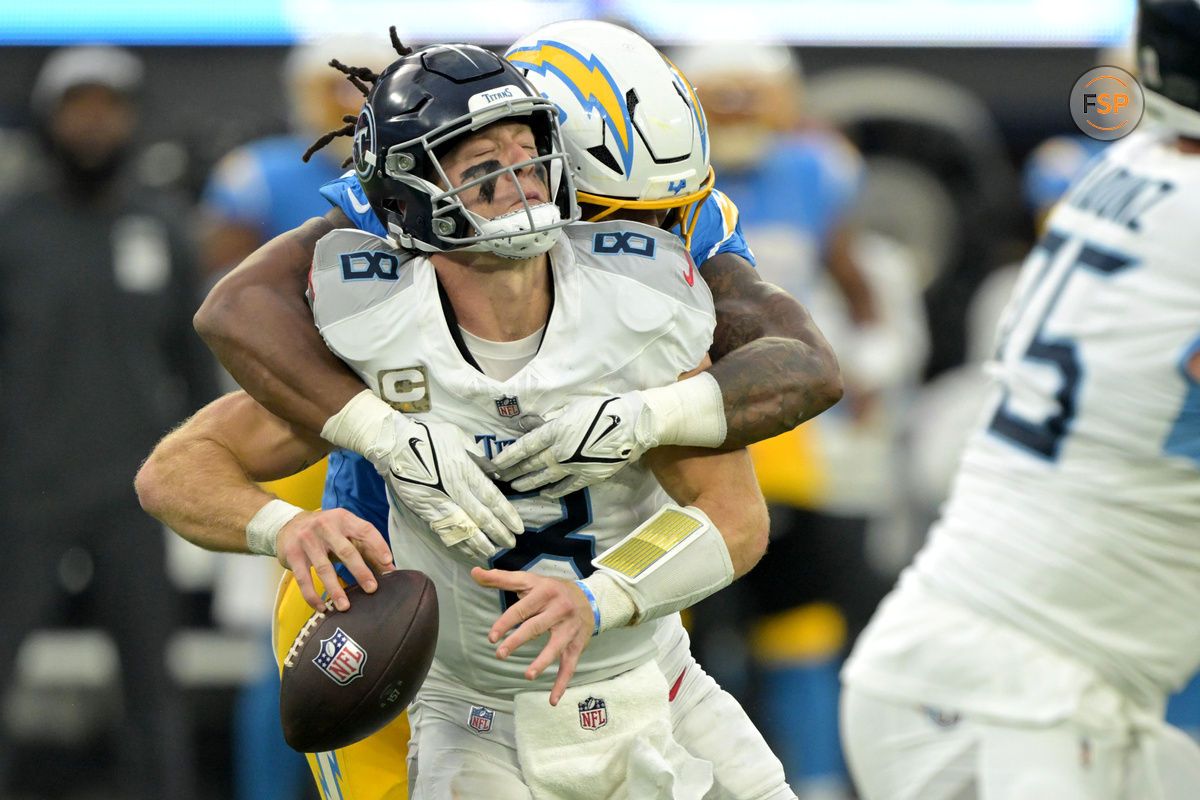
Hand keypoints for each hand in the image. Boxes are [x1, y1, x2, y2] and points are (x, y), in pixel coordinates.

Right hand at [276, 508, 395, 611]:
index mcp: (343, 518)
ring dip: (335, 590)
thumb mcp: (345, 532)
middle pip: (346, 551)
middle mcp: (325, 526)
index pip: (365, 530)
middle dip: (361, 571)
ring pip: (324, 568)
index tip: (388, 562)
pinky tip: (323, 607)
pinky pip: (304, 579)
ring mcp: (307, 540)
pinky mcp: (293, 555)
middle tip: (372, 588)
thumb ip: (367, 548)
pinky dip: (313, 596)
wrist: (287, 524)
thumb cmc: (325, 531)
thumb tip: (391, 568)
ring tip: (345, 606)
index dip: (378, 545)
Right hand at [379, 416, 523, 563]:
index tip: (518, 528)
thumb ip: (477, 456)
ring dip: (479, 543)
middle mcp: (454, 490)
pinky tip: (467, 550)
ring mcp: (439, 503)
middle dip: (498, 533)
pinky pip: (445, 530)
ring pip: (463, 528)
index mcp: (465, 471)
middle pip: (481, 517)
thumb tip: (494, 471)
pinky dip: (457, 542)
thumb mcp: (458, 436)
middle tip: (511, 544)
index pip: (492, 498)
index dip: (507, 515)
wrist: (394, 445)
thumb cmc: (428, 436)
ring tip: (492, 552)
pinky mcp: (425, 510)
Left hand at [471, 567, 593, 705]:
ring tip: (528, 676)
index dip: (506, 622)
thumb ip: (500, 578)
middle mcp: (560, 609)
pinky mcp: (577, 644)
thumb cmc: (550, 590)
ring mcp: (570, 628)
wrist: (589, 597)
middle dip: (517, 641)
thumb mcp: (528, 581)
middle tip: (499, 654)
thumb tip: (474, 572)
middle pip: (537, 626)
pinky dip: (562, 683)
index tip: (491, 637)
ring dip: (542, 662)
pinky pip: (570, 665)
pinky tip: (553, 699)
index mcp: (545, 592)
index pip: (523, 608)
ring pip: (556, 646)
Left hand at [491, 393, 654, 497]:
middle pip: (530, 464)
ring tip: (515, 487)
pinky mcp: (587, 477)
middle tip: (499, 477)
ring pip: (544, 477)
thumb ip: (552, 422)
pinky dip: (554, 491)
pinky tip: (545, 493)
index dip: (508, 456)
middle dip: (513, 471)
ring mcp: (573, 467)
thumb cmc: (604, 411)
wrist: (632, 425)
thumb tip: (534, 426)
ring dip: (528, 482)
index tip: (495, 463)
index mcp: (555, 432)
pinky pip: (566, 487)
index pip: (525, 447)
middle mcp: (560, 452)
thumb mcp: (572, 410)